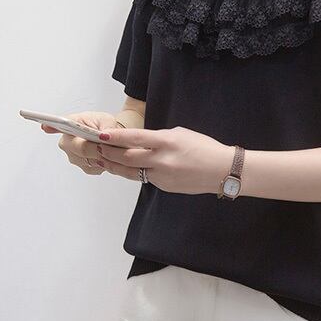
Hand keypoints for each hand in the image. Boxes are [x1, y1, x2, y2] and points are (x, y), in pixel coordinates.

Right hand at [40, 111, 124, 175]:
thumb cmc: (103, 125)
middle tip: (106, 144)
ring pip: (89, 160)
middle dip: (96, 148)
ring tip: (107, 148)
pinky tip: (105, 155)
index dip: (52, 127)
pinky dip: (103, 163)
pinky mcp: (84, 167)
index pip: (58, 127)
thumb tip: (103, 135)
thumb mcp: (106, 120)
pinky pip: (94, 168)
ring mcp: (73, 157)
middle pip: (80, 150)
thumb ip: (106, 127)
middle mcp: (67, 143)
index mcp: (68, 126)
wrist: (111, 136)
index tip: (45, 126)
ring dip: (101, 156)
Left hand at [95, 125, 234, 193]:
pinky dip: (134, 172)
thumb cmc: (204, 148)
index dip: (115, 137)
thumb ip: (159, 138)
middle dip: (109, 152)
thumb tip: (143, 142)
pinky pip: (145, 178)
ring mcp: (162, 176)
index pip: (134, 138)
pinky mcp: (164, 187)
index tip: (100, 135)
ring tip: (103, 160)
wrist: (222, 170)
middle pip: (127, 158)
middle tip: (97, 148)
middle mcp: (161, 160)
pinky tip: (126, 168)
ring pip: (131, 172)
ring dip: (115, 166)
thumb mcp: (181, 134)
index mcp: (166, 142)